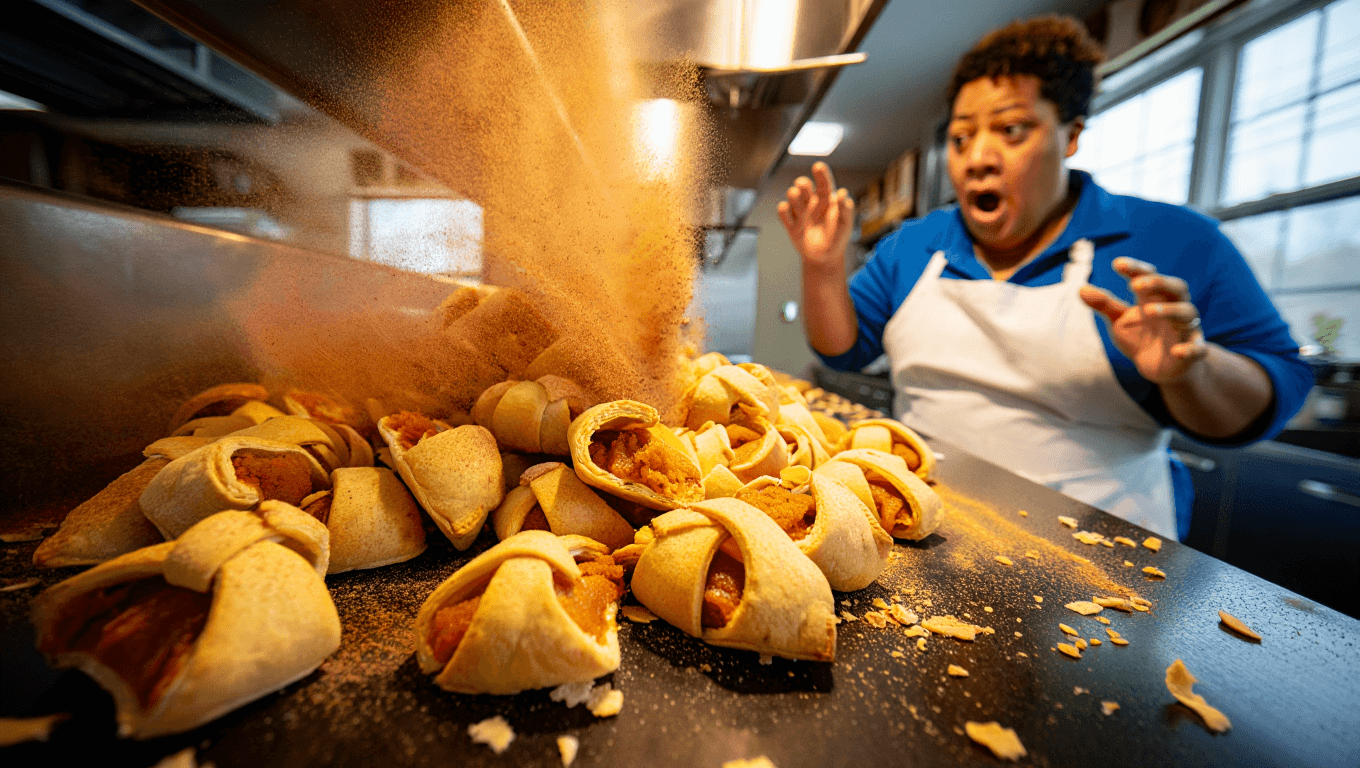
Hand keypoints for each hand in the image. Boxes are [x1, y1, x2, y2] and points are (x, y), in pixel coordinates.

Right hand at [777, 162, 854, 273]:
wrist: (824, 259)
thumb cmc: (837, 239)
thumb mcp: (845, 225)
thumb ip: (846, 209)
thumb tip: (842, 193)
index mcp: (827, 201)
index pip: (823, 183)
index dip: (821, 173)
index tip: (817, 166)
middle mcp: (812, 203)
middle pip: (804, 186)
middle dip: (802, 183)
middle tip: (803, 185)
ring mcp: (801, 213)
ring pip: (792, 195)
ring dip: (793, 195)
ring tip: (797, 202)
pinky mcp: (791, 224)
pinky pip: (783, 211)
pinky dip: (783, 209)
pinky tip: (788, 212)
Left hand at [1079, 257, 1207, 383]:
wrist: (1159, 366)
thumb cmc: (1139, 336)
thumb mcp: (1118, 321)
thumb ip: (1104, 305)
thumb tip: (1081, 288)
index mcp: (1154, 297)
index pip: (1148, 276)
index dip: (1135, 269)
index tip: (1117, 264)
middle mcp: (1174, 307)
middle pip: (1176, 287)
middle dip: (1158, 283)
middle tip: (1135, 285)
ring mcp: (1185, 328)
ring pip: (1186, 312)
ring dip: (1169, 310)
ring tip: (1148, 311)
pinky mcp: (1192, 349)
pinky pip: (1198, 348)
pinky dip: (1191, 349)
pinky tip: (1177, 351)